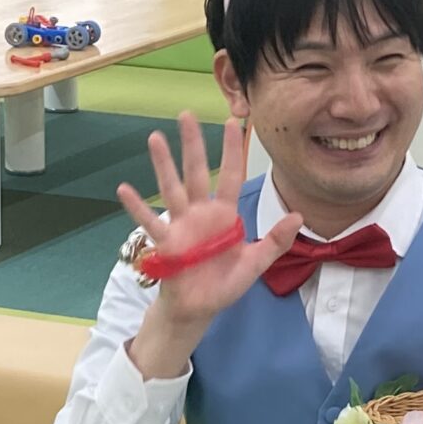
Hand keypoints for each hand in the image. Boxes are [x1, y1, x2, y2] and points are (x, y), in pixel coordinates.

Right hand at [120, 112, 300, 379]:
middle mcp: (201, 212)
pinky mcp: (166, 242)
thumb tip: (298, 216)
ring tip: (154, 137)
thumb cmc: (224, 284)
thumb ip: (275, 241)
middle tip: (186, 114)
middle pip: (197, 171)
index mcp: (224, 214)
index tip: (233, 123)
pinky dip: (137, 206)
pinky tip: (124, 189)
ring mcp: (181, 225)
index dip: (233, 150)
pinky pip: (150, 222)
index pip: (232, 175)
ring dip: (163, 164)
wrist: (200, 310)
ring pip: (172, 188)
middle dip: (193, 144)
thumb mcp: (255, 263)